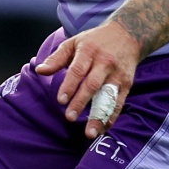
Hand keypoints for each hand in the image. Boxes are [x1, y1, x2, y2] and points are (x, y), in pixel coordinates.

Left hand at [34, 20, 140, 138]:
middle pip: (92, 85)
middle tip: (70, 117)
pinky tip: (103, 128)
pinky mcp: (127, 83)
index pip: (78, 70)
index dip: (69, 86)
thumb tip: (40, 71)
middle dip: (81, 102)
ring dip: (100, 116)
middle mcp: (104, 63)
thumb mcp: (74, 43)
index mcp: (89, 52)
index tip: (61, 100)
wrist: (128, 35)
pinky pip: (119, 102)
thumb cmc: (95, 41)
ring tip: (90, 133)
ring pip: (108, 97)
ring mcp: (117, 74)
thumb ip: (56, 58)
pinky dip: (111, 116)